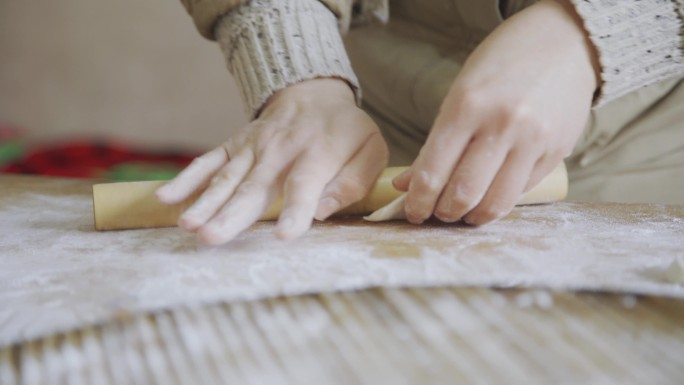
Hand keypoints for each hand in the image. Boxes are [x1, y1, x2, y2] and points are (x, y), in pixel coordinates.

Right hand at [156, 78, 388, 244]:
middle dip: (233, 214)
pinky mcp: (234, 146)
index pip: (304, 184)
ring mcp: (252, 147)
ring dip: (206, 202)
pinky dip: (187, 179)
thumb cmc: (346, 132)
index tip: (284, 234)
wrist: (313, 93)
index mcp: (318, 153)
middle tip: (212, 238)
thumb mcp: (370, 150)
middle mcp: (280, 150)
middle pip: (255, 186)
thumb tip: (322, 211)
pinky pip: (208, 162)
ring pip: (227, 178)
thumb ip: (352, 182)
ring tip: (189, 225)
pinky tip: (166, 198)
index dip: (295, 209)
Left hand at [394, 0, 599, 224]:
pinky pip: (522, 192)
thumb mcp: (459, 93)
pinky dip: (501, 200)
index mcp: (467, 106)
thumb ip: (435, 142)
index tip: (412, 212)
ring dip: (473, 217)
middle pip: (463, 193)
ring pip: (496, 202)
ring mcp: (533, 140)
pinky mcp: (557, 152)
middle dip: (443, 213)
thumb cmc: (502, 66)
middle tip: (437, 214)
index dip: (418, 201)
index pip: (433, 171)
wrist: (564, 43)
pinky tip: (490, 196)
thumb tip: (405, 184)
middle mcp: (501, 124)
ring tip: (463, 214)